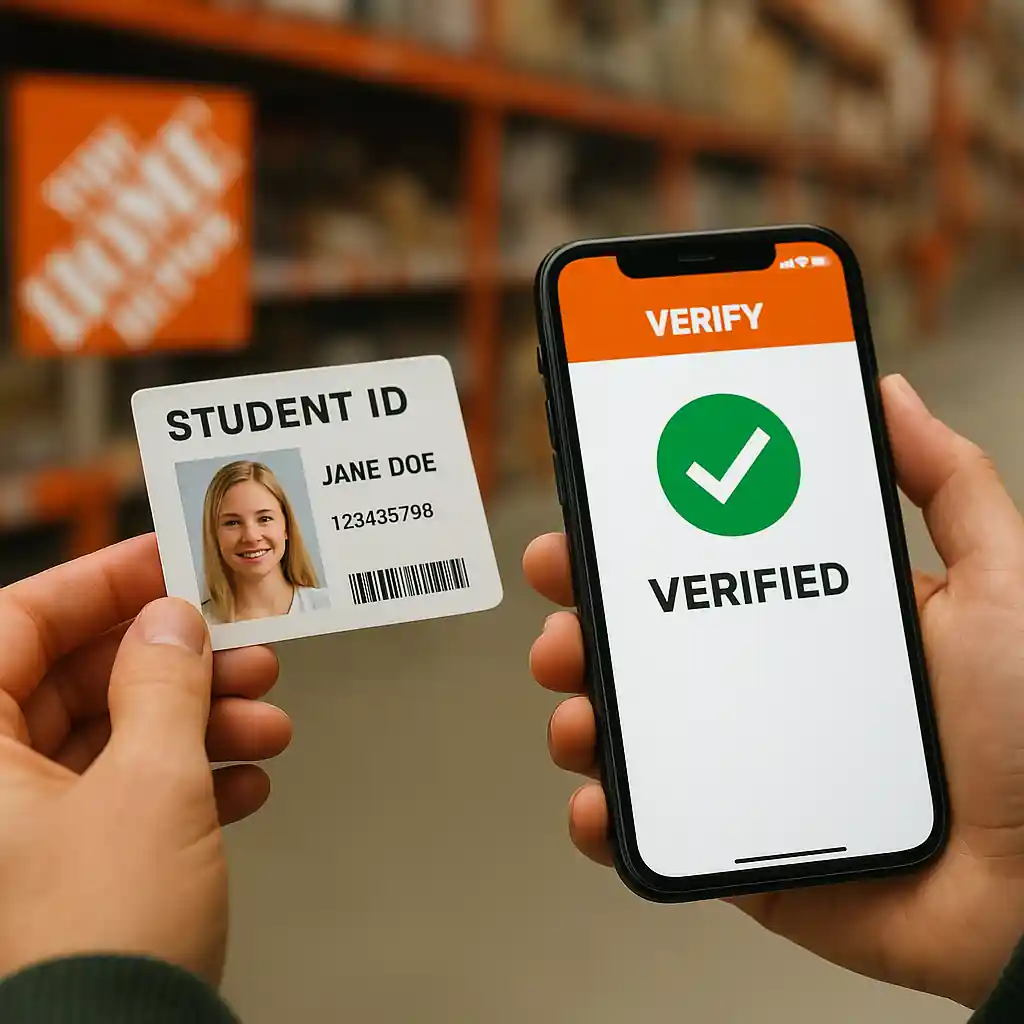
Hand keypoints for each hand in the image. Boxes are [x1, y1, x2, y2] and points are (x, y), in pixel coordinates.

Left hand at [0, 534, 290, 986]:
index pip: (20, 624)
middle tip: (242, 648)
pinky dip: (195, 780)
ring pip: (120, 737)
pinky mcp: (79, 865)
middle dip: (178, 665)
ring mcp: (33, 828)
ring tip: (266, 723)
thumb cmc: (99, 939)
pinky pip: (136, 793)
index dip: (101, 583)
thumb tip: (171, 622)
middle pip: (84, 681)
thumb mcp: (149, 783)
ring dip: (202, 724)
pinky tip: (245, 782)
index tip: (167, 563)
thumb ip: (163, 684)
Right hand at [525, 374, 1023, 1008]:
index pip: (701, 568)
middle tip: (567, 614)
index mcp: (810, 621)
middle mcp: (767, 688)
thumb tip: (891, 395)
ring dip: (582, 712)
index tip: (593, 519)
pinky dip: (606, 813)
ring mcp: (746, 767)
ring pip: (633, 731)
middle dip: (583, 623)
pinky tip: (602, 798)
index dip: (635, 543)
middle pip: (647, 647)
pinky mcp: (740, 844)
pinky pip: (653, 826)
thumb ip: (947, 483)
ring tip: (581, 712)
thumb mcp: (997, 581)